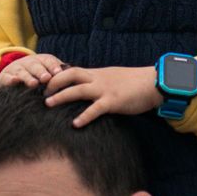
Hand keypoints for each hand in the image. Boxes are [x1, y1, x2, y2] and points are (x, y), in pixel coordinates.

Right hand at [0, 53, 66, 88]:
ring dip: (28, 77)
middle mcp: (29, 63)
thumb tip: (78, 78)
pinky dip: (10, 80)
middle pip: (36, 66)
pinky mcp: (5, 77)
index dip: (53, 66)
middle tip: (47, 78)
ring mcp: (17, 69)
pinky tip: (14, 81)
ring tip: (34, 84)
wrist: (12, 73)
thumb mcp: (48, 71)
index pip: (49, 61)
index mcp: (42, 61)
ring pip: (23, 72)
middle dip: (41, 72)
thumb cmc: (37, 75)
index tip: (59, 73)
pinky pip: (8, 78)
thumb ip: (61, 75)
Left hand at [43, 66, 161, 125]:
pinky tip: (75, 124)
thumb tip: (88, 88)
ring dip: (61, 97)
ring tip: (48, 104)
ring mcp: (105, 89)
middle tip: (42, 93)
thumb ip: (100, 82)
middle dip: (53, 83)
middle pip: (69, 75)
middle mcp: (98, 79)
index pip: (72, 70)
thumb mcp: (113, 78)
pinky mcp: (113, 101)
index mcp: (97, 74)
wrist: (154, 83)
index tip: (45, 84)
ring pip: (77, 90)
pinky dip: (84, 116)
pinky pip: (95, 109)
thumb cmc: (135, 83)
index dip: (57, 76)